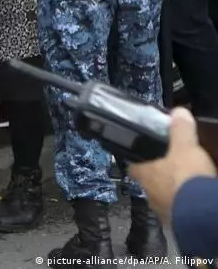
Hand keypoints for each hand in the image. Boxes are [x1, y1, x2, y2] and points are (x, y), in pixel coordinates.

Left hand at [128, 108, 216, 224]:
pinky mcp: (178, 221)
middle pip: (148, 180)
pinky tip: (192, 197)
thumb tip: (178, 112)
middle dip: (158, 173)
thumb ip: (180, 129)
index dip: (136, 157)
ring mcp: (162, 208)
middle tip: (170, 165)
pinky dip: (183, 201)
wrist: (202, 213)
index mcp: (143, 174)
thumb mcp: (185, 147)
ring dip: (171, 188)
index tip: (143, 152)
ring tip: (184, 181)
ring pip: (163, 195)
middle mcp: (148, 193)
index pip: (131, 164)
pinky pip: (178, 208)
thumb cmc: (186, 177)